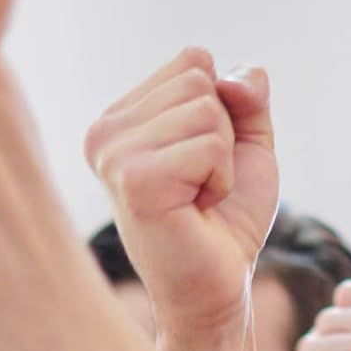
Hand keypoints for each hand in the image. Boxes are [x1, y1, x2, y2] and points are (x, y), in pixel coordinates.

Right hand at [83, 48, 277, 345]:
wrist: (218, 290)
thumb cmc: (226, 223)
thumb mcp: (245, 144)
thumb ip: (245, 95)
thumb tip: (233, 76)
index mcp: (121, 117)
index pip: (192, 61)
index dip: (221, 112)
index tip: (202, 164)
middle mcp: (105, 132)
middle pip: (198, 79)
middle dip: (222, 135)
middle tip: (201, 188)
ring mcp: (113, 155)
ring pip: (206, 109)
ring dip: (222, 161)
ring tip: (197, 201)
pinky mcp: (134, 180)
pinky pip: (210, 144)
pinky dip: (221, 179)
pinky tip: (196, 211)